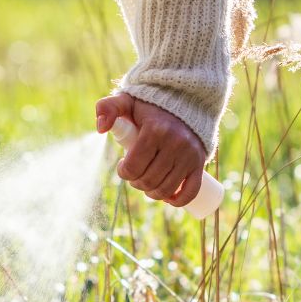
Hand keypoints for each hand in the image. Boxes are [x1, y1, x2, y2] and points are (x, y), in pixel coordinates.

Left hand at [96, 91, 204, 207]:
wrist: (185, 103)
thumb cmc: (150, 107)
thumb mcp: (127, 101)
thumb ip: (108, 108)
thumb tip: (100, 128)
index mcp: (155, 130)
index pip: (133, 166)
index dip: (123, 172)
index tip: (122, 165)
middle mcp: (175, 144)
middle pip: (148, 181)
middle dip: (136, 182)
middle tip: (134, 174)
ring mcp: (189, 155)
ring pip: (166, 189)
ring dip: (152, 193)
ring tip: (147, 183)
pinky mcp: (199, 163)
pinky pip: (190, 192)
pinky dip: (177, 200)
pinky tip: (167, 197)